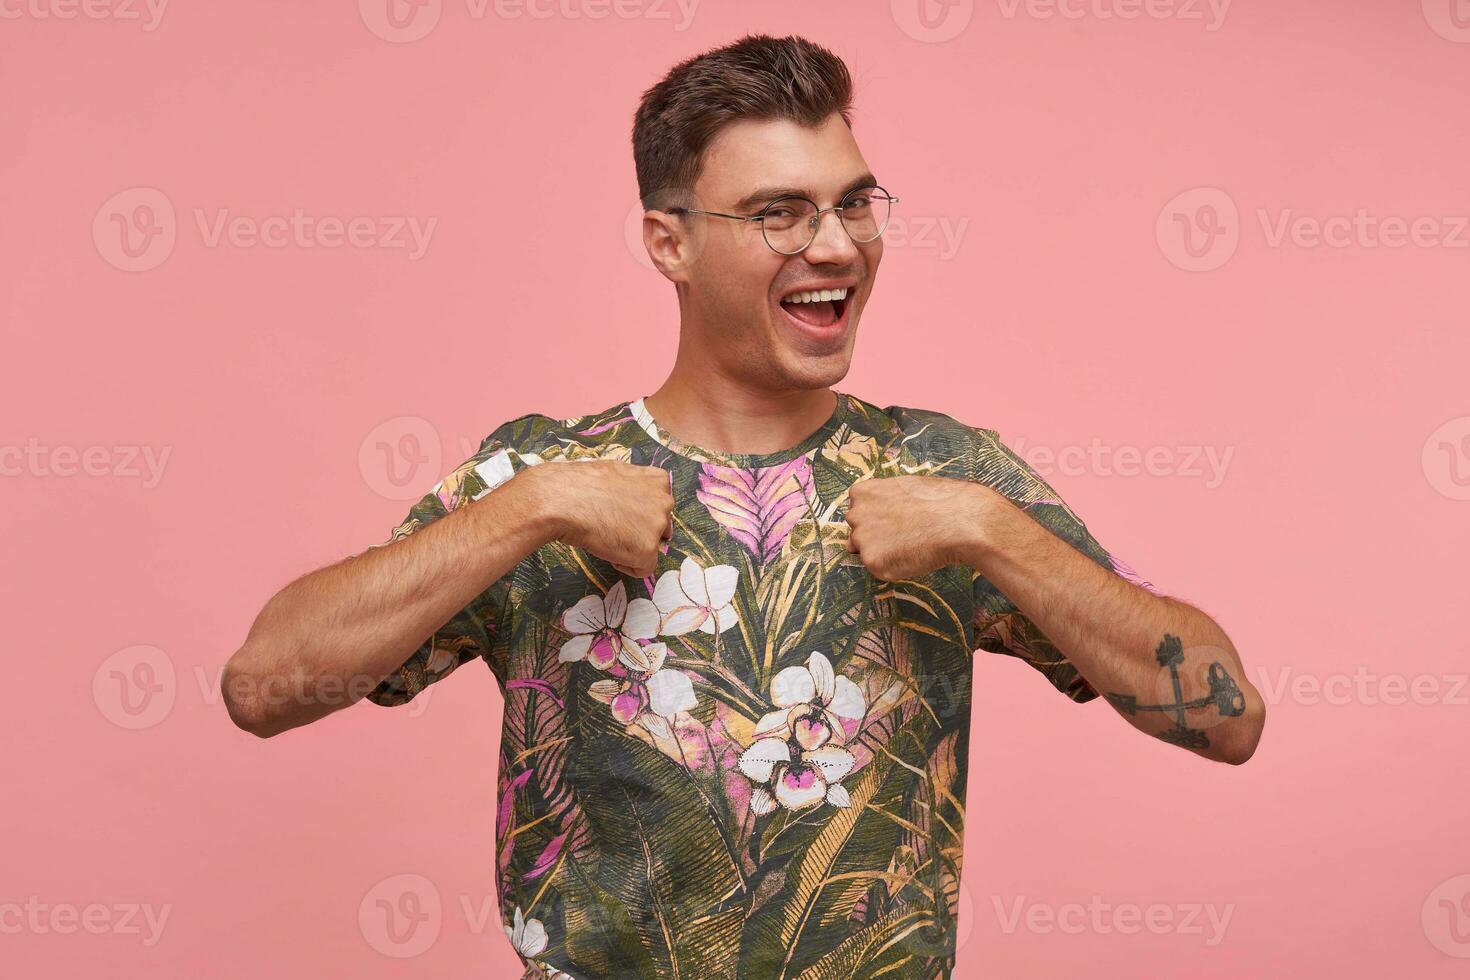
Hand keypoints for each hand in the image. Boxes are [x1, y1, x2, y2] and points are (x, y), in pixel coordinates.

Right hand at [531, 460, 673, 577]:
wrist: (563, 500)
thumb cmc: (579, 484)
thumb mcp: (614, 472)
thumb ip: (631, 485)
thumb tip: (627, 498)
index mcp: (658, 480)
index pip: (659, 503)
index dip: (640, 513)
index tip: (622, 516)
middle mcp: (664, 502)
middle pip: (659, 526)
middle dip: (640, 531)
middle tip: (614, 529)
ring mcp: (657, 527)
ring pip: (651, 546)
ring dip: (632, 547)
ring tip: (606, 538)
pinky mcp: (647, 551)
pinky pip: (643, 568)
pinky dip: (626, 566)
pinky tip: (607, 552)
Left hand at [843, 475, 981, 581]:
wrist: (957, 520)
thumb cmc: (939, 501)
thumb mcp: (905, 489)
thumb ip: (886, 502)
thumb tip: (884, 518)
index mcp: (861, 493)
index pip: (859, 512)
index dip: (878, 519)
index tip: (896, 522)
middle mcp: (855, 515)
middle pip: (857, 534)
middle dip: (875, 538)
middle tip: (904, 537)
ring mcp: (862, 539)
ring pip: (867, 553)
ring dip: (884, 553)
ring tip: (912, 545)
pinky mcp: (873, 562)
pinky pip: (881, 570)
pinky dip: (895, 568)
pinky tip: (914, 556)